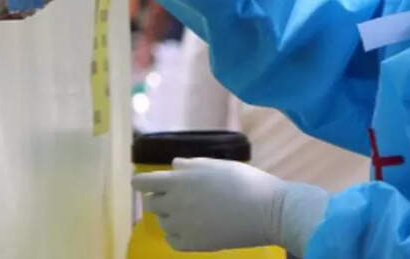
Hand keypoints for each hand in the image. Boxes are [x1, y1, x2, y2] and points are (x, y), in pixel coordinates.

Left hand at [132, 158, 328, 255]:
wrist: (268, 211)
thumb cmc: (245, 181)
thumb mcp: (216, 165)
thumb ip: (190, 165)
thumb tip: (173, 166)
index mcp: (179, 181)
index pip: (142, 183)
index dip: (141, 182)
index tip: (146, 183)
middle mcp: (175, 204)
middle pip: (150, 203)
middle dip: (159, 198)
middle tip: (179, 196)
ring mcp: (183, 226)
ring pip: (162, 222)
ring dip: (170, 216)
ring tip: (193, 212)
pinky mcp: (193, 245)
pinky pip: (172, 240)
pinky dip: (177, 234)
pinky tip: (193, 227)